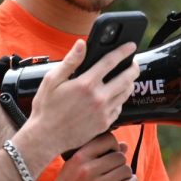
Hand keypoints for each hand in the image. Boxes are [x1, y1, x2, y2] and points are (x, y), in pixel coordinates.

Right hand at [23, 39, 138, 154]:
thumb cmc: (46, 107)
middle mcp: (98, 98)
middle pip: (126, 78)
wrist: (46, 136)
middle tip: (134, 62)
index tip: (131, 46)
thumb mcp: (52, 80)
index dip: (123, 51)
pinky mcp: (104, 124)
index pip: (111, 62)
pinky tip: (116, 95)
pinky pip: (119, 108)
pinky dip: (120, 99)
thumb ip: (70, 61)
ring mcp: (103, 112)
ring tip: (127, 77)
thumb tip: (82, 44)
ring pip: (126, 93)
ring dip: (130, 83)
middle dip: (133, 67)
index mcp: (86, 84)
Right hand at [41, 134, 136, 180]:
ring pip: (125, 170)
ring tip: (122, 177)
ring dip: (127, 173)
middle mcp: (87, 168)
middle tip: (116, 169)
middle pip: (119, 157)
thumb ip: (96, 154)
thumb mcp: (73, 165)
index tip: (112, 153)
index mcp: (79, 156)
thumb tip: (124, 146)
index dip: (115, 145)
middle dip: (121, 162)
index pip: (108, 139)